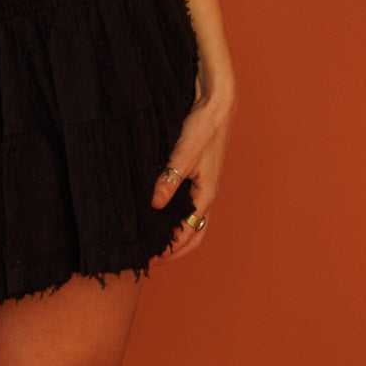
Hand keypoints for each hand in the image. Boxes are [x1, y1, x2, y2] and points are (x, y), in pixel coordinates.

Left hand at [149, 80, 235, 264]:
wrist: (216, 105)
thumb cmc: (203, 127)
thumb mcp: (184, 154)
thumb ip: (170, 179)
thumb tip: (155, 205)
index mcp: (206, 195)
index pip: (189, 235)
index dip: (171, 250)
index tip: (150, 260)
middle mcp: (206, 195)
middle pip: (193, 234)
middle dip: (174, 250)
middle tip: (149, 259)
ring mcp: (202, 186)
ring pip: (190, 221)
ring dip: (175, 234)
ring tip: (152, 240)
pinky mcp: (196, 175)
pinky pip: (186, 204)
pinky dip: (174, 216)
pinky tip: (156, 211)